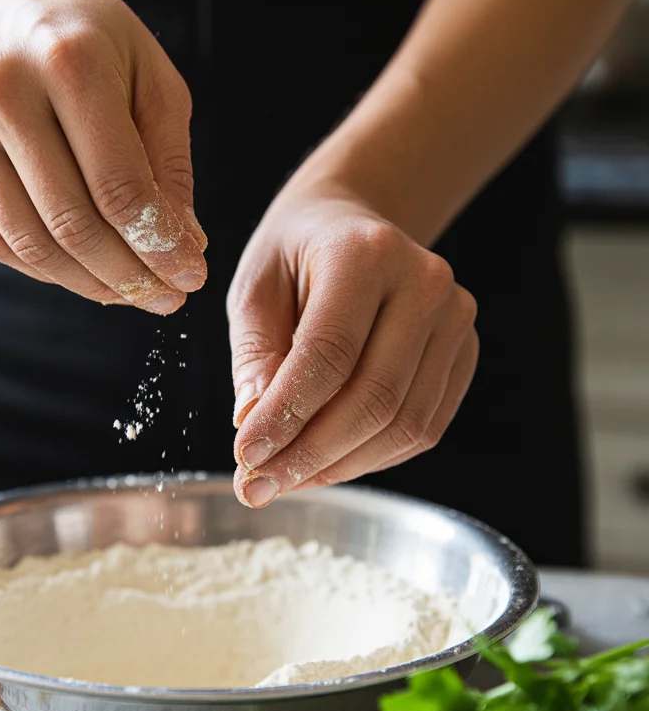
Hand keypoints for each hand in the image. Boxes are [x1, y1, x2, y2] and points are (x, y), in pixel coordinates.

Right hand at [0, 0, 206, 312]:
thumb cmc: (95, 45)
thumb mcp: (152, 81)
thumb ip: (170, 164)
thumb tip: (184, 247)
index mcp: (71, 62)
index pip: (120, 186)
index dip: (159, 246)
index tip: (191, 277)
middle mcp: (4, 91)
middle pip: (72, 222)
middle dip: (128, 276)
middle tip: (167, 299)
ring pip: (30, 242)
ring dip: (88, 283)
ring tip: (131, 293)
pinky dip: (45, 269)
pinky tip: (84, 273)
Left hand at [228, 176, 477, 506]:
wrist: (352, 225)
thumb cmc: (294, 258)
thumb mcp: (253, 291)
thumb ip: (254, 357)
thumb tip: (255, 426)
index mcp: (364, 253)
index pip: (329, 355)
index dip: (286, 416)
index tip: (245, 456)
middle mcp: (424, 282)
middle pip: (374, 398)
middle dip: (311, 455)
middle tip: (259, 485)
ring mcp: (455, 318)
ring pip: (404, 424)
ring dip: (340, 466)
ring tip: (287, 478)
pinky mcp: (464, 353)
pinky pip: (423, 428)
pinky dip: (371, 458)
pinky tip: (326, 461)